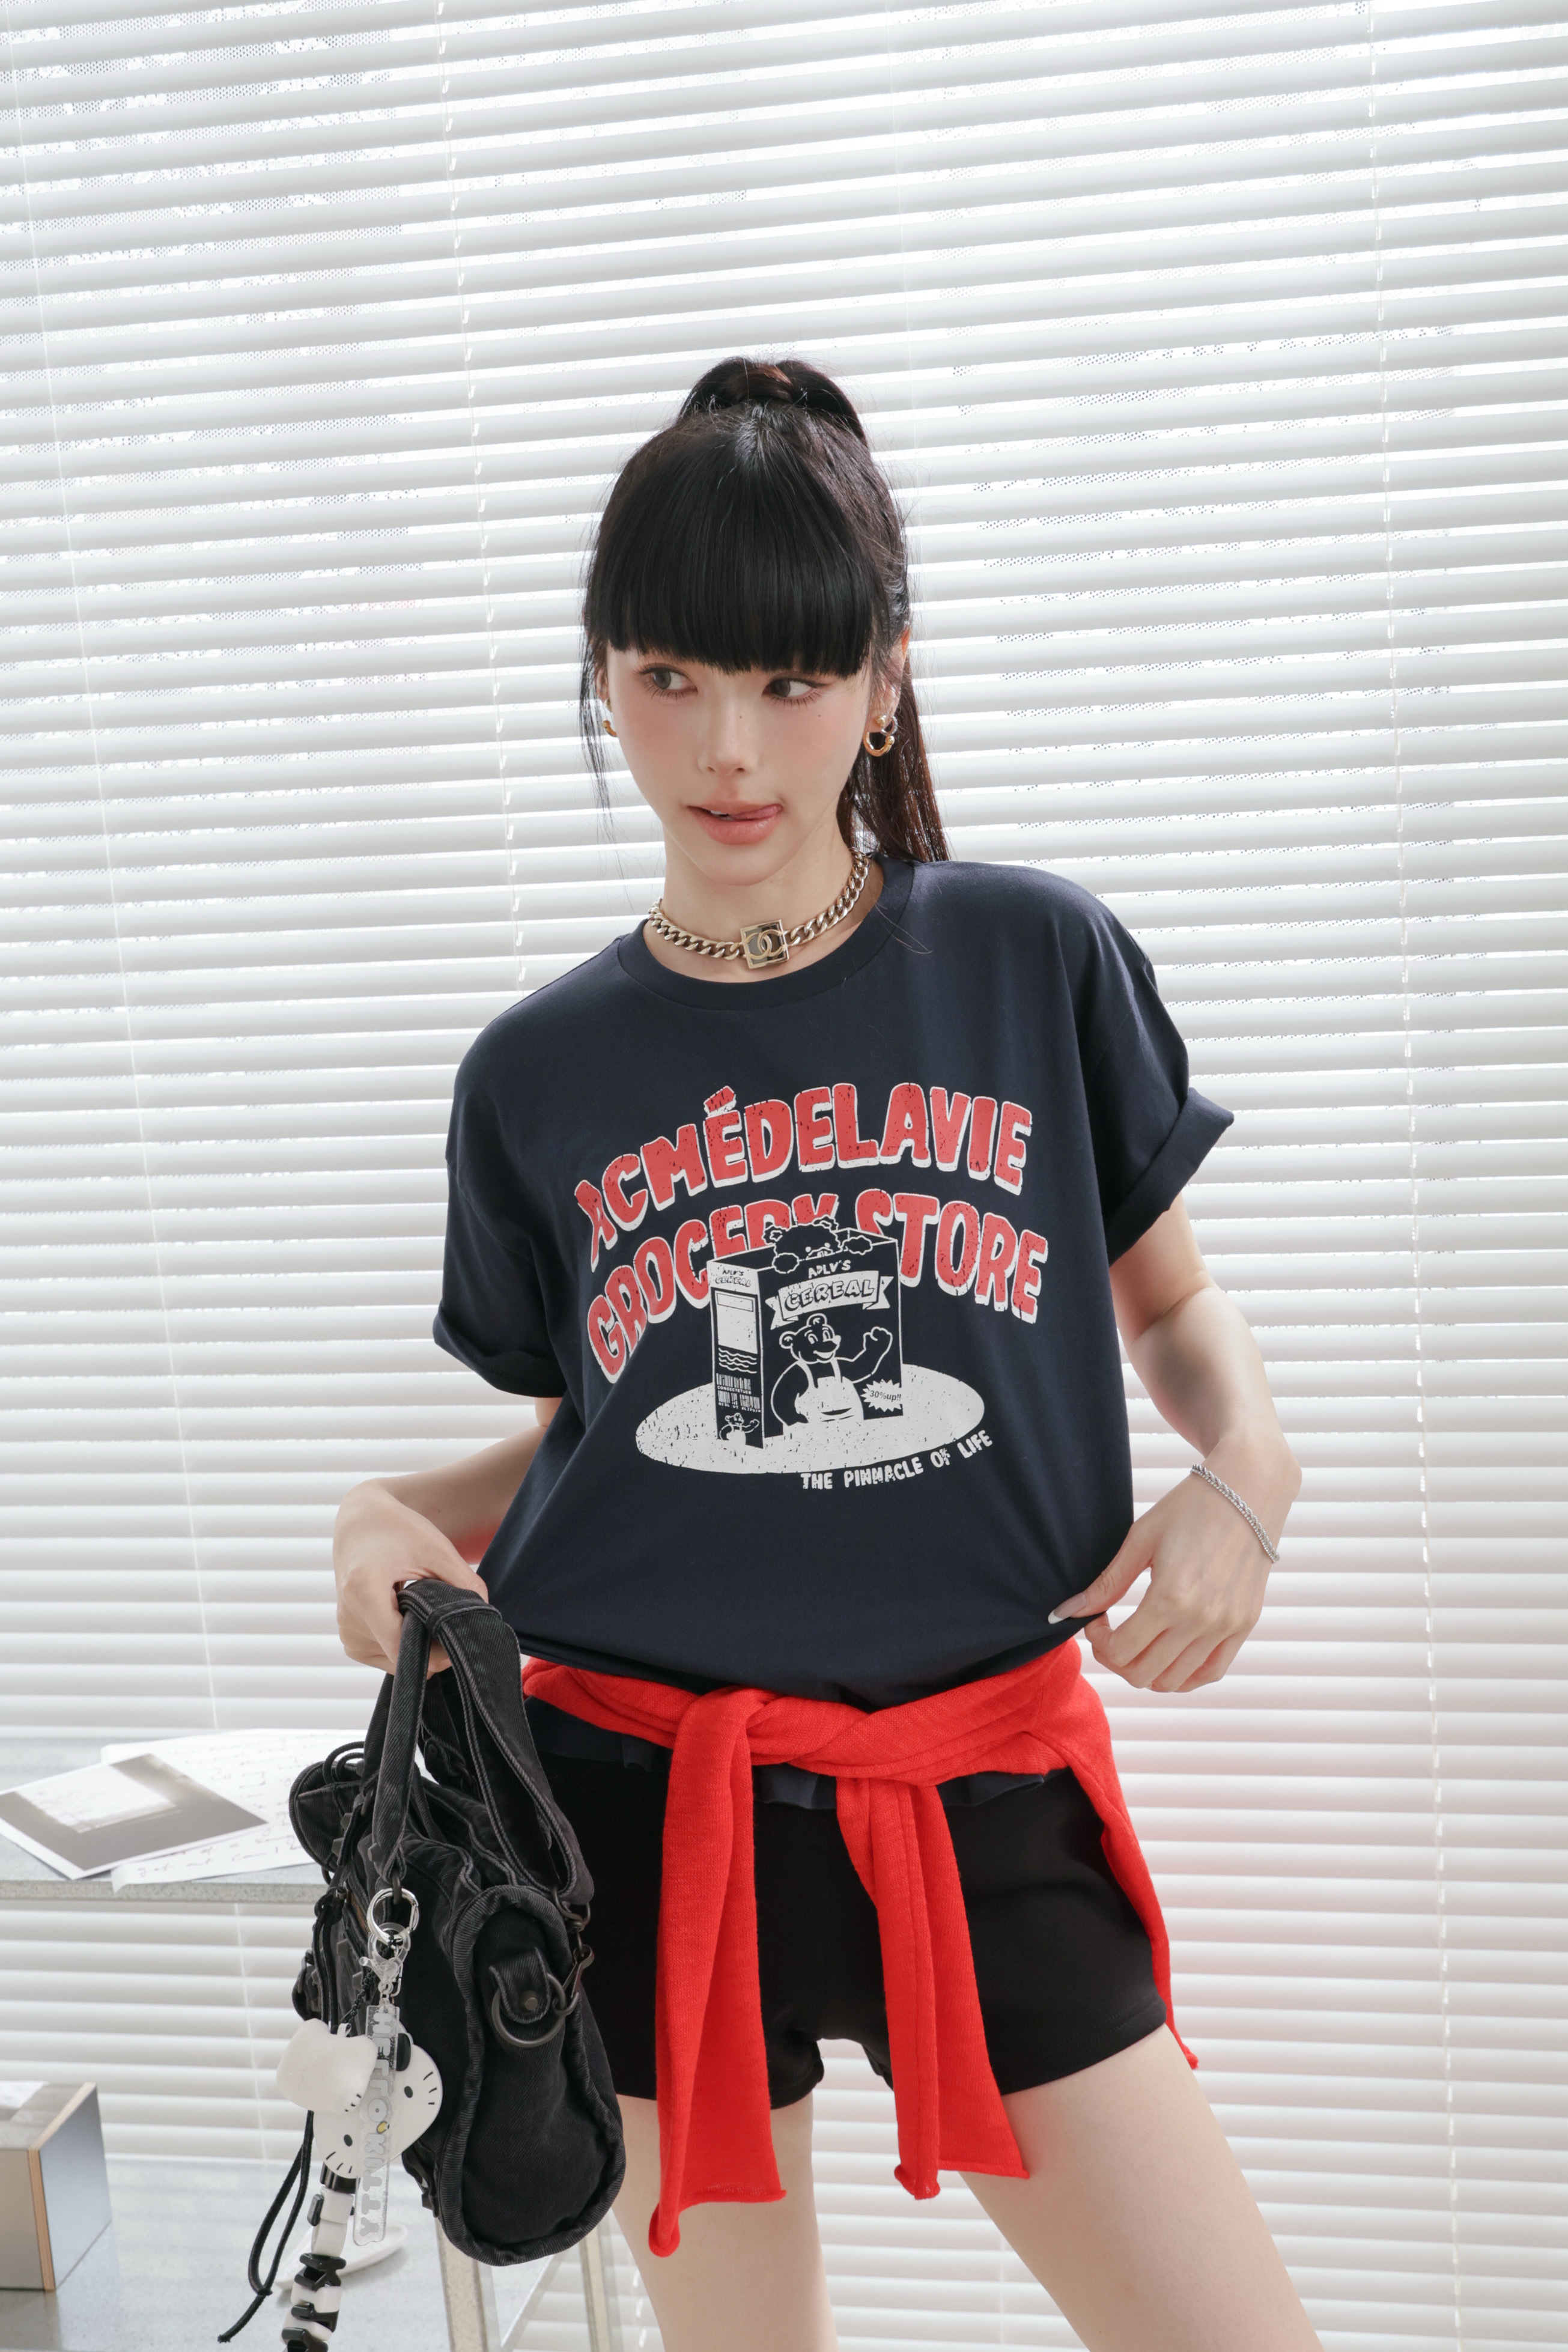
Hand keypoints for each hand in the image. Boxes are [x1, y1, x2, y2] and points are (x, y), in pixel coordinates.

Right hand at [333, 1482, 487, 1675]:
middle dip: (431, 1644)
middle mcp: (349, 1619)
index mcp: (364, 1593)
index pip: (401, 1647)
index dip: (436, 1651)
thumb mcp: (436, 1549)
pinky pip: (386, 1655)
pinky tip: (407, 1614)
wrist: (359, 1523)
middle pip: (400, 1657)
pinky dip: (404, 1641)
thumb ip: (465, 1583)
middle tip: (445, 1614)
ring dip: (417, 1643)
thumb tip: (484, 1616)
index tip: (458, 1635)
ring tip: (421, 1607)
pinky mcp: (349, 1639)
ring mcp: (346, 1633)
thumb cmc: (397, 1530)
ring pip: (397, 1660)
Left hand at [1049, 1444, 1294, 1692]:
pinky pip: (1211, 1673)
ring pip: (1175, 1682)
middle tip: (1111, 1634)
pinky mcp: (1245, 1626)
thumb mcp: (1140, 1540)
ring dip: (1147, 1670)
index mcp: (1171, 1597)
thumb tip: (1064, 1613)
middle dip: (1116, 1659)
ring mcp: (1227, 1627)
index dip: (1099, 1642)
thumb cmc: (1190, 1508)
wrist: (1248, 1490)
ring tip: (1139, 1642)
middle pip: (1144, 1674)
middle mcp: (1202, 1620)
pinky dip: (1184, 1675)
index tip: (1097, 1620)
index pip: (1121, 1650)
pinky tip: (1168, 1654)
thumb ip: (1105, 1584)